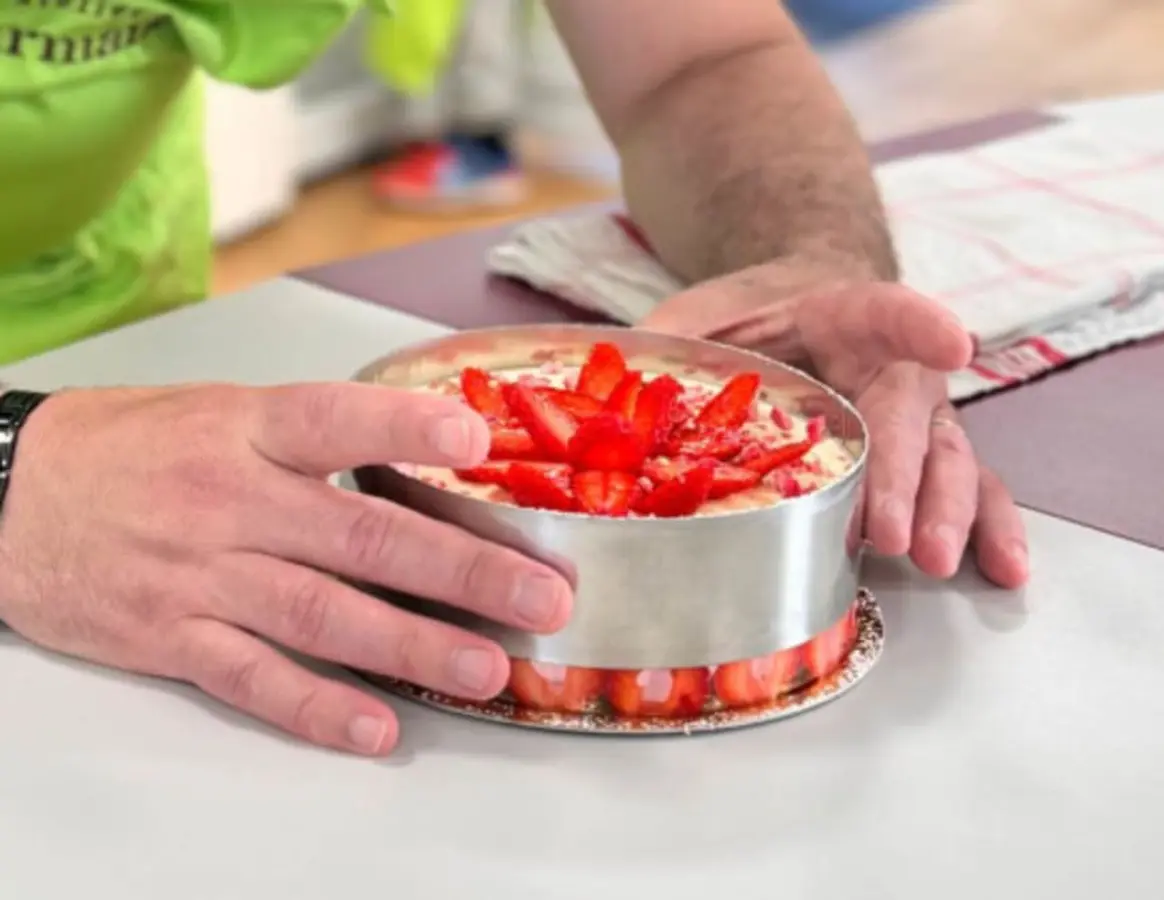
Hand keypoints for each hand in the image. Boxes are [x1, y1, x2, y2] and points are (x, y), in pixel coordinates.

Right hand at [0, 384, 572, 754]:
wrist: (11, 499)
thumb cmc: (132, 447)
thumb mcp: (220, 412)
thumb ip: (312, 435)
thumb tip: (426, 448)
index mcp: (246, 431)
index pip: (332, 420)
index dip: (404, 428)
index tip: (475, 439)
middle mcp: (231, 503)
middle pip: (359, 537)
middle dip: (461, 569)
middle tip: (541, 596)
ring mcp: (202, 577)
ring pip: (321, 615)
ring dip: (412, 647)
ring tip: (487, 669)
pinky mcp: (173, 639)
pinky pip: (254, 680)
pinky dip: (318, 708)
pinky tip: (378, 729)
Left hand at [639, 263, 1028, 588]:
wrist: (803, 306)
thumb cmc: (756, 314)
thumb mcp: (702, 314)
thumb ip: (664, 345)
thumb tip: (595, 390)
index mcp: (843, 316)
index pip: (885, 311)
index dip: (918, 327)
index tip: (954, 344)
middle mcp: (893, 368)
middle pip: (913, 417)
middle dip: (907, 477)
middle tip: (892, 533)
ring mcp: (915, 416)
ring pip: (951, 458)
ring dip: (949, 513)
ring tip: (935, 559)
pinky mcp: (921, 458)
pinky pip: (969, 488)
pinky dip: (989, 528)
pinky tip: (1004, 569)